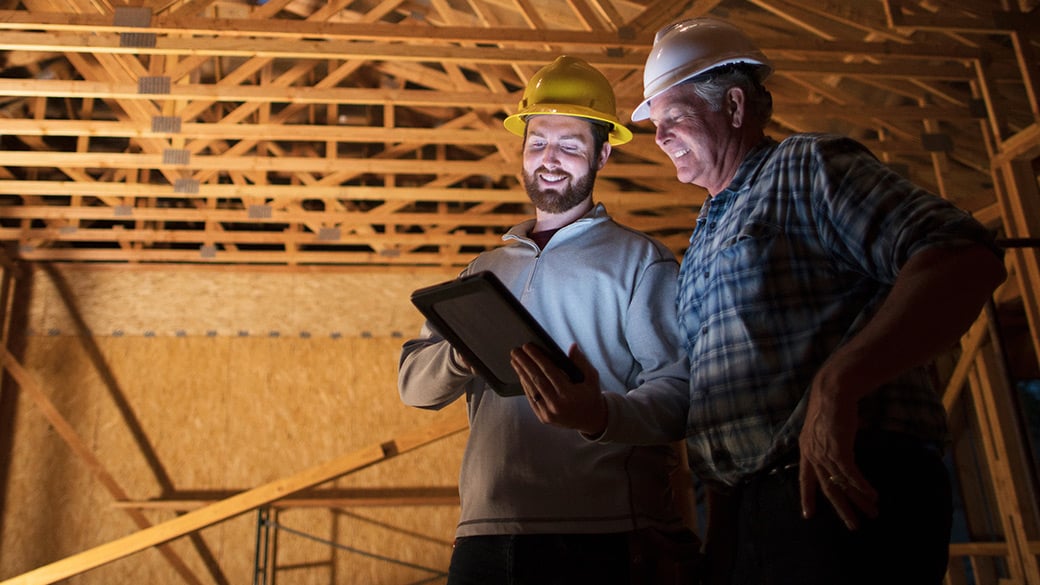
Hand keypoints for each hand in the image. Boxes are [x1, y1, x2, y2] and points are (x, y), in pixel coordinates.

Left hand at [510, 343, 606, 435]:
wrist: (591, 421)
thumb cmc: (591, 396)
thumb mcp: (592, 377)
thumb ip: (581, 361)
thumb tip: (572, 346)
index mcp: (569, 394)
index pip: (548, 371)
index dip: (537, 357)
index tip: (527, 346)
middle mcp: (557, 405)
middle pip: (536, 379)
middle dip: (524, 363)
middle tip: (515, 351)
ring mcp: (549, 413)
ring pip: (531, 389)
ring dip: (521, 373)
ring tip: (514, 361)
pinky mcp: (543, 418)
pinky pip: (531, 399)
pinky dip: (525, 386)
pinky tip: (521, 375)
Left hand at [798, 371, 878, 529]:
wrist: (834, 390)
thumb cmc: (832, 405)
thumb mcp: (823, 428)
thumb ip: (827, 443)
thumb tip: (839, 453)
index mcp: (806, 449)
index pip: (805, 478)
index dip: (807, 496)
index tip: (808, 514)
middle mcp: (813, 454)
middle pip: (827, 488)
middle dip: (841, 509)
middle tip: (853, 526)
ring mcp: (825, 453)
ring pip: (843, 484)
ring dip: (860, 500)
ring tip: (872, 512)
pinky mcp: (839, 450)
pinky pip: (851, 475)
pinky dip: (862, 487)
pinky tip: (872, 496)